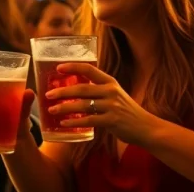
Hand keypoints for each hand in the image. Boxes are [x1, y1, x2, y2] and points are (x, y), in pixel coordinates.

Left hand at [45, 63, 161, 146]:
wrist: (145, 127)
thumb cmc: (126, 111)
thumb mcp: (115, 94)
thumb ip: (98, 90)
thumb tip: (74, 89)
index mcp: (110, 82)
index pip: (89, 69)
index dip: (73, 67)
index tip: (58, 68)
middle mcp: (110, 91)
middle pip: (82, 89)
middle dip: (63, 91)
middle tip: (48, 95)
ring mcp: (112, 106)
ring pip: (83, 105)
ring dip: (65, 107)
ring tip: (52, 109)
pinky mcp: (112, 121)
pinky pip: (89, 120)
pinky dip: (74, 122)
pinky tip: (64, 123)